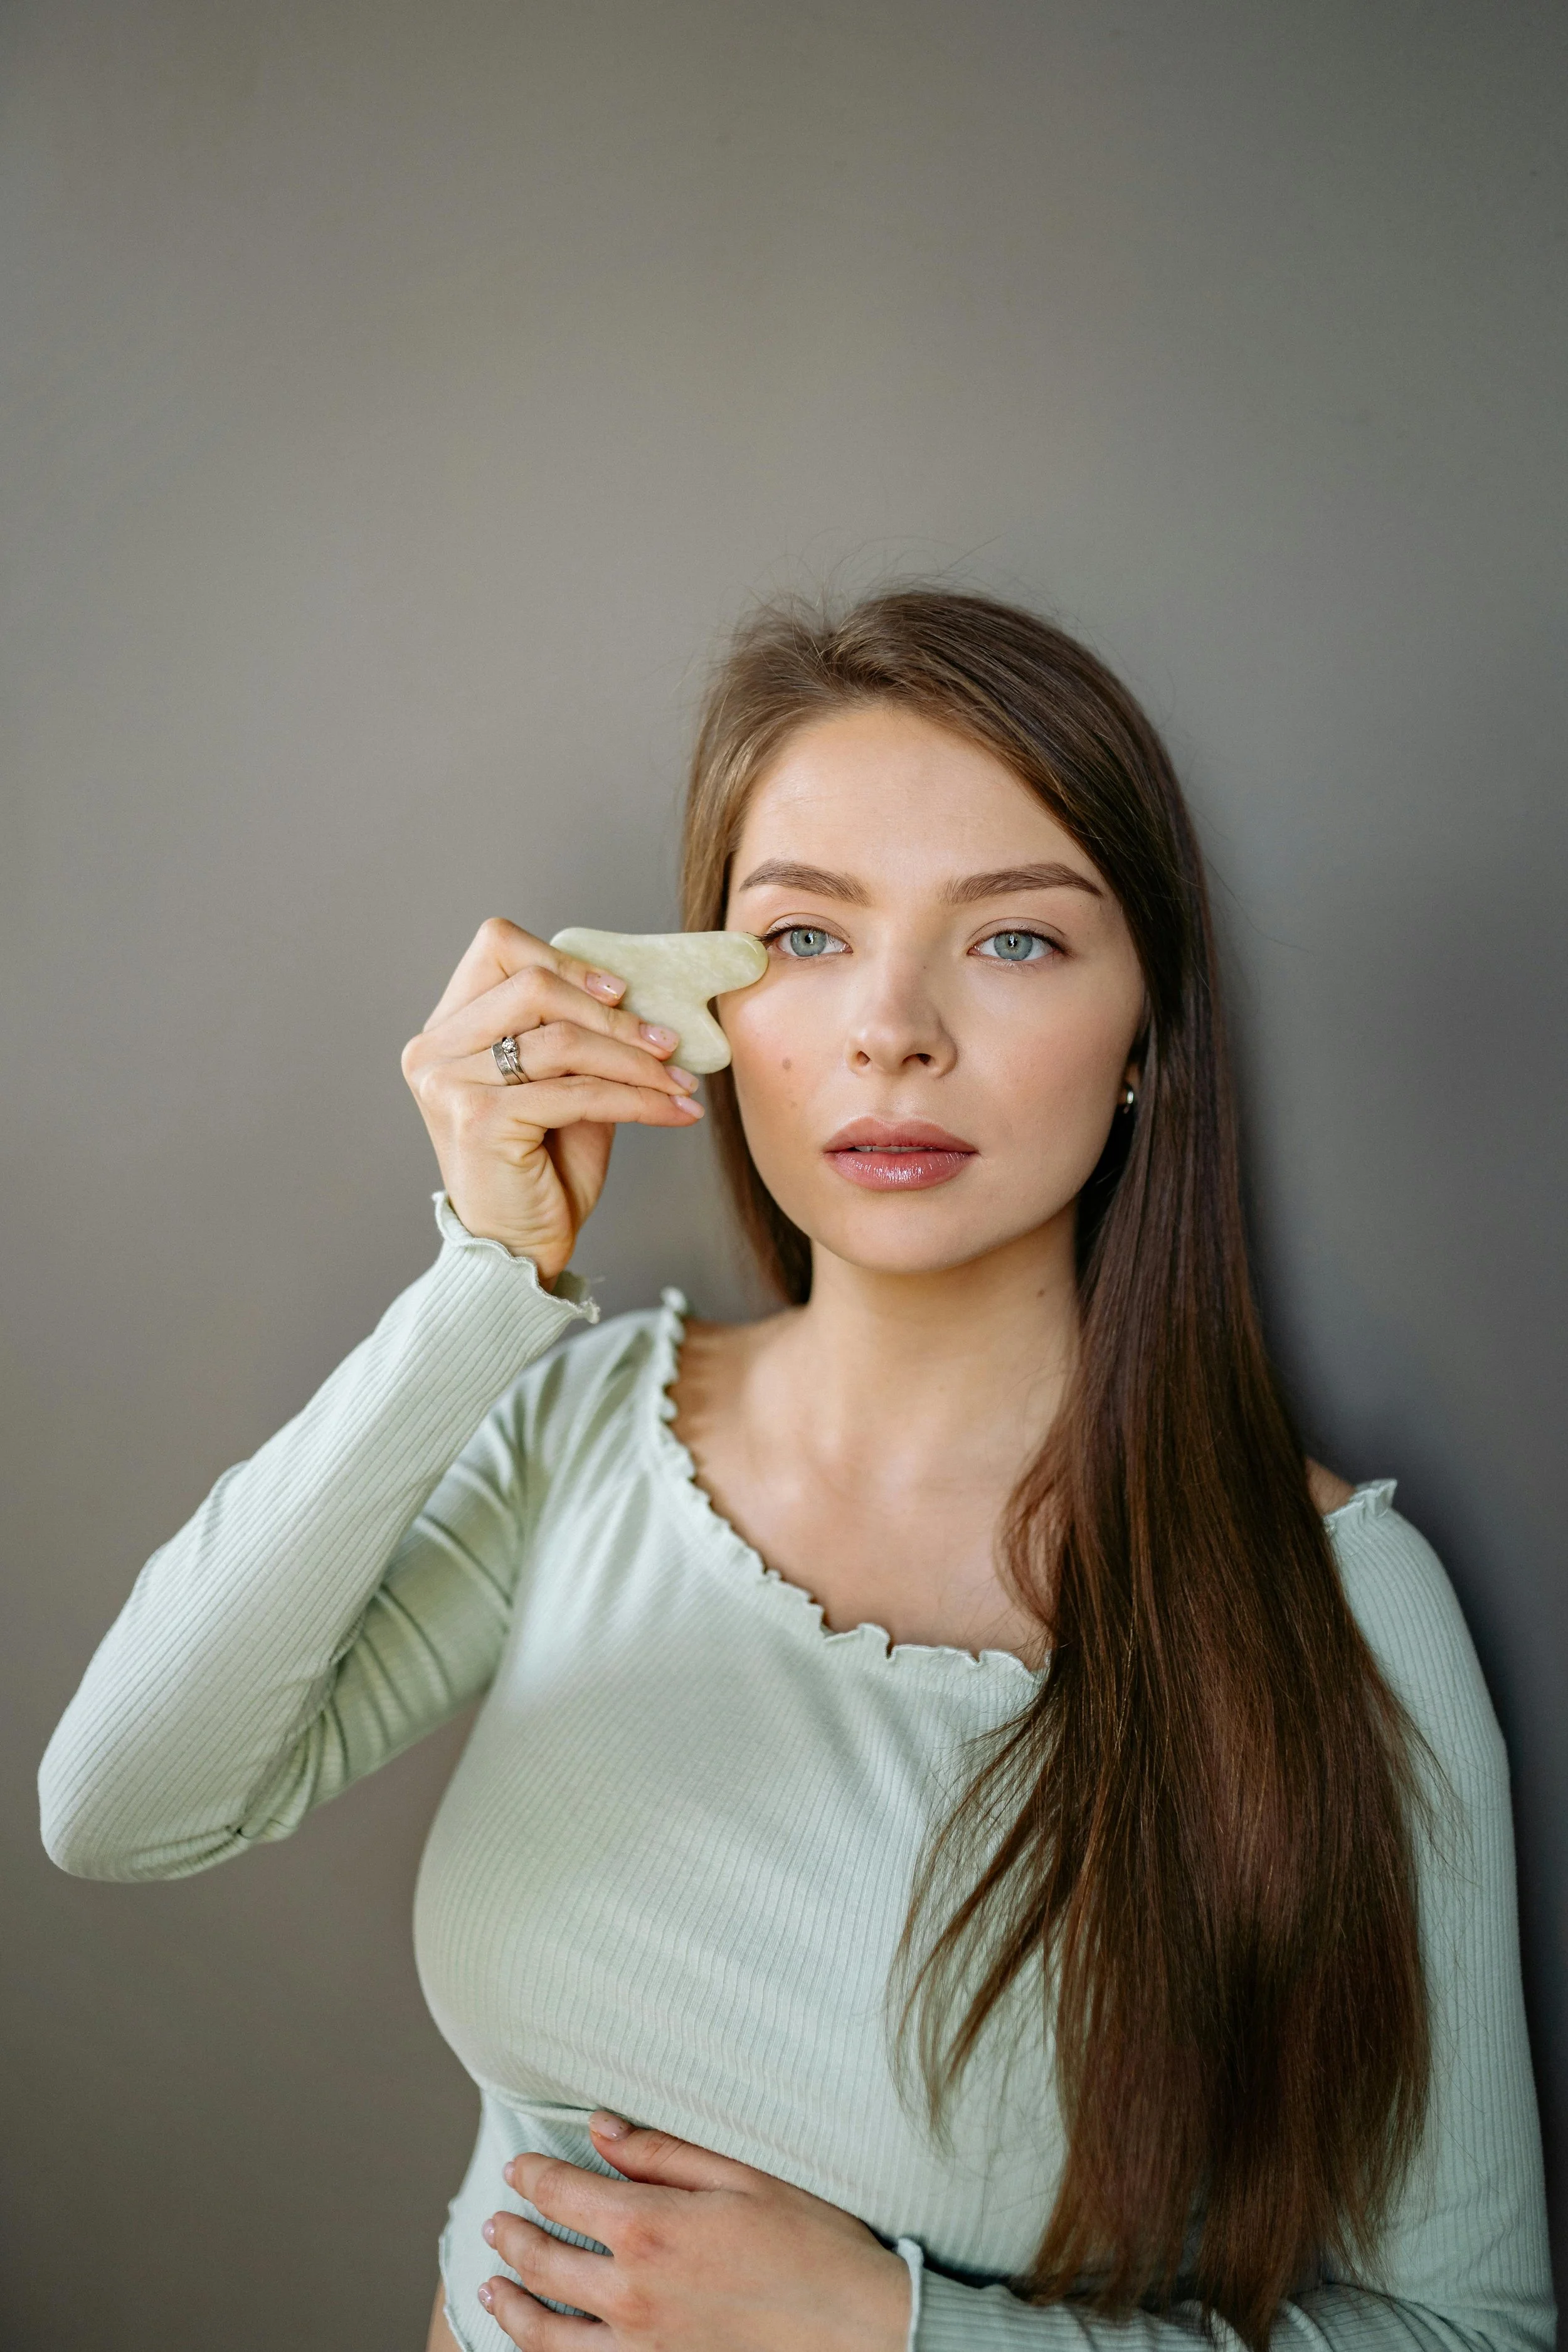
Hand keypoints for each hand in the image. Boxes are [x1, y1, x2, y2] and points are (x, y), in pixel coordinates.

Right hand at [401, 917, 703, 1281]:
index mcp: (446, 1029)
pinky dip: (638, 1100)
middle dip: (611, 1014)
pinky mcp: (478, 1119)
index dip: (564, 961)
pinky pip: (577, 1092)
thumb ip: (576, 1035)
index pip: (496, 947)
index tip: (621, 992)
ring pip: (563, 1040)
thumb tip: (640, 995)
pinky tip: (674, 1111)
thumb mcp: (559, 1086)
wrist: (517, 1249)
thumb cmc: (539, 1169)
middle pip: (533, 985)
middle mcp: (434, 1049)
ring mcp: (449, 1083)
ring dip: (636, 1061)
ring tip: (678, 1081)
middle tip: (666, 1041)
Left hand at [477, 2110, 911, 2351]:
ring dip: (509, 2307)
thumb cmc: (810, 2246)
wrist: (857, 2330)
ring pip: (545, 2335)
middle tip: (495, 2223)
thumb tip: (601, 2127)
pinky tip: (539, 2346)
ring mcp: (639, 2347)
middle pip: (543, 2263)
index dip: (533, 2176)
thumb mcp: (741, 2177)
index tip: (519, 2167)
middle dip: (511, 2237)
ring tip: (491, 2289)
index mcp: (650, 2227)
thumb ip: (663, 2154)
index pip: (564, 2193)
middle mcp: (631, 2292)